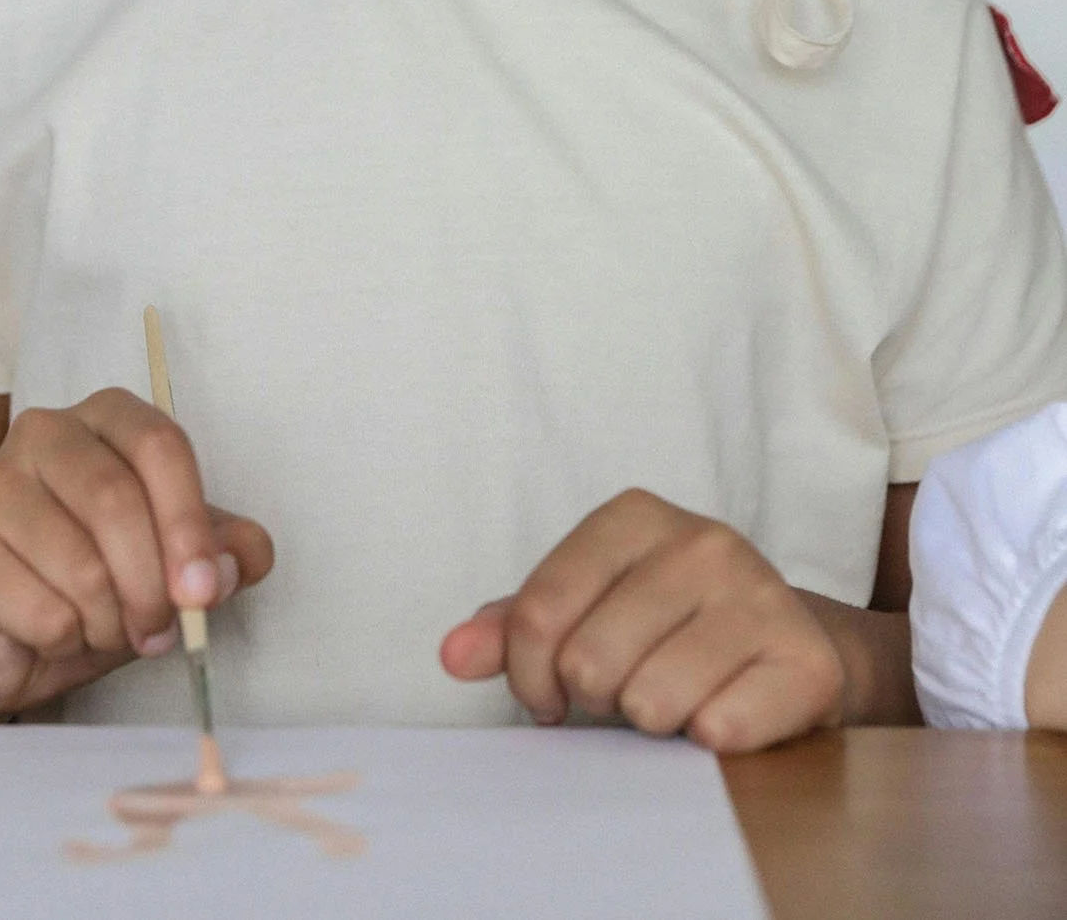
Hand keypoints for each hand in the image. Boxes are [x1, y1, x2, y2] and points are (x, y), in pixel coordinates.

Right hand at [0, 390, 273, 715]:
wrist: (5, 636)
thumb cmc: (97, 581)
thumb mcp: (171, 562)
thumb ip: (219, 552)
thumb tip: (242, 560)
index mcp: (104, 418)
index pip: (158, 444)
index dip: (188, 521)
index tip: (204, 588)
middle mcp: (42, 434)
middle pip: (117, 501)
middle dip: (152, 584)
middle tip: (160, 632)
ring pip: (81, 565)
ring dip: (111, 622)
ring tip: (106, 631)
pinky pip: (43, 612)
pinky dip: (69, 643)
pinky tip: (56, 636)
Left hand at [439, 488, 844, 752]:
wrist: (784, 645)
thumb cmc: (665, 627)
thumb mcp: (586, 608)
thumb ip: (514, 627)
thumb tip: (450, 654)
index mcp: (634, 516)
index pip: (539, 611)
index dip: (528, 675)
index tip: (547, 695)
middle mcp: (702, 541)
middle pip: (589, 661)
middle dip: (595, 699)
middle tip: (623, 690)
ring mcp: (760, 595)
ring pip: (651, 701)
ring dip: (651, 722)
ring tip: (671, 699)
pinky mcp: (805, 660)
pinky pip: (719, 729)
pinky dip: (707, 740)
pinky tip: (720, 714)